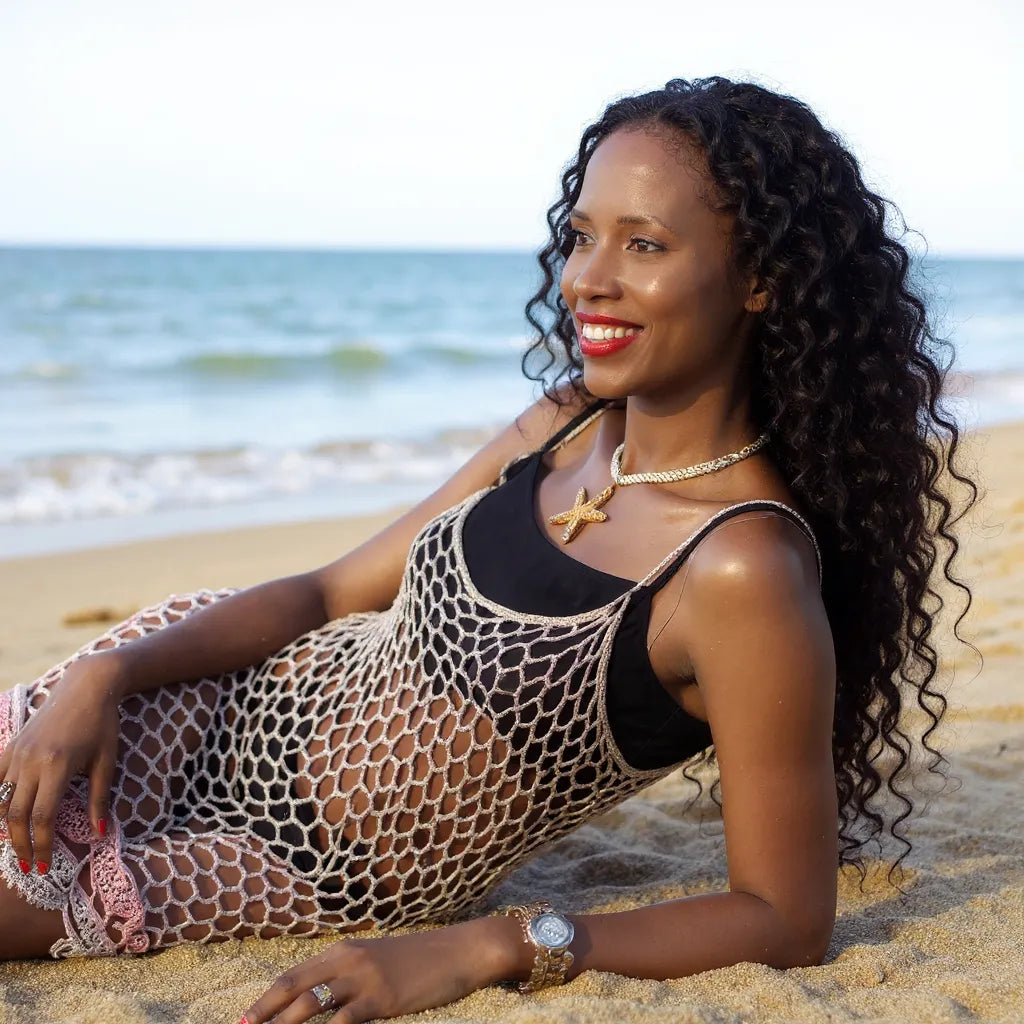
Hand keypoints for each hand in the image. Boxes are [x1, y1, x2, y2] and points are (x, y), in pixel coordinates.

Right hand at [0, 655, 124, 872]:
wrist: (87, 686)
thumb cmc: (103, 724)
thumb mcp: (106, 761)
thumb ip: (99, 798)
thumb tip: (99, 833)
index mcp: (57, 766)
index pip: (42, 817)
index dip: (41, 845)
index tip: (44, 866)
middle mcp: (31, 761)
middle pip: (16, 815)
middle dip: (21, 845)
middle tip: (29, 867)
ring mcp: (17, 753)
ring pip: (1, 800)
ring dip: (6, 827)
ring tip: (17, 847)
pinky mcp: (11, 746)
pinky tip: (3, 818)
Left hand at [240, 917, 523, 1023]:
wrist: (460, 951)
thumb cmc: (422, 960)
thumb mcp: (379, 959)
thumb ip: (351, 972)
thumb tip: (323, 993)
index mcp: (345, 950)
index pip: (294, 974)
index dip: (267, 998)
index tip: (246, 1019)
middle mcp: (349, 960)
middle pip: (293, 986)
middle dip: (263, 1013)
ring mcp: (364, 979)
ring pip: (310, 1004)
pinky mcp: (382, 998)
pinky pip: (344, 1022)